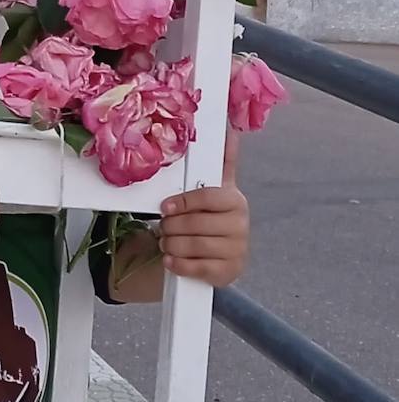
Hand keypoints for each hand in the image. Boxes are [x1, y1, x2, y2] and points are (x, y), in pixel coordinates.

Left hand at [158, 131, 248, 287]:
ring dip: (172, 244)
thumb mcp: (216, 190)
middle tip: (161, 226)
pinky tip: (170, 259)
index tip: (164, 207)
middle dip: (172, 226)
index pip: (208, 198)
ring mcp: (237, 250)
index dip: (182, 202)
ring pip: (194, 246)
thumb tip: (229, 129)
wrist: (220, 255)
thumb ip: (223, 163)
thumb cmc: (212, 217)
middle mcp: (240, 226)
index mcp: (236, 201)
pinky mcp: (228, 272)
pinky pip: (198, 268)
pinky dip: (179, 264)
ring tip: (164, 241)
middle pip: (196, 224)